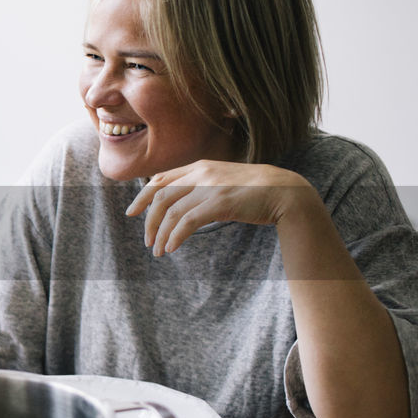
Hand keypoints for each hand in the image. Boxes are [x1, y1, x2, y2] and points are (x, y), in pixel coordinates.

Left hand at [125, 160, 316, 255]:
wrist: (285, 191)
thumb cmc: (254, 190)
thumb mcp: (223, 180)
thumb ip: (201, 185)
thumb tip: (180, 202)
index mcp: (199, 166)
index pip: (160, 179)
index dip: (142, 196)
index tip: (132, 212)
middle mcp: (201, 173)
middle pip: (160, 197)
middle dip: (149, 221)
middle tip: (147, 240)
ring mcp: (210, 187)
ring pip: (171, 212)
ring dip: (160, 234)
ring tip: (158, 250)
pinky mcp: (220, 203)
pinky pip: (187, 222)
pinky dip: (175, 237)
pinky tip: (171, 248)